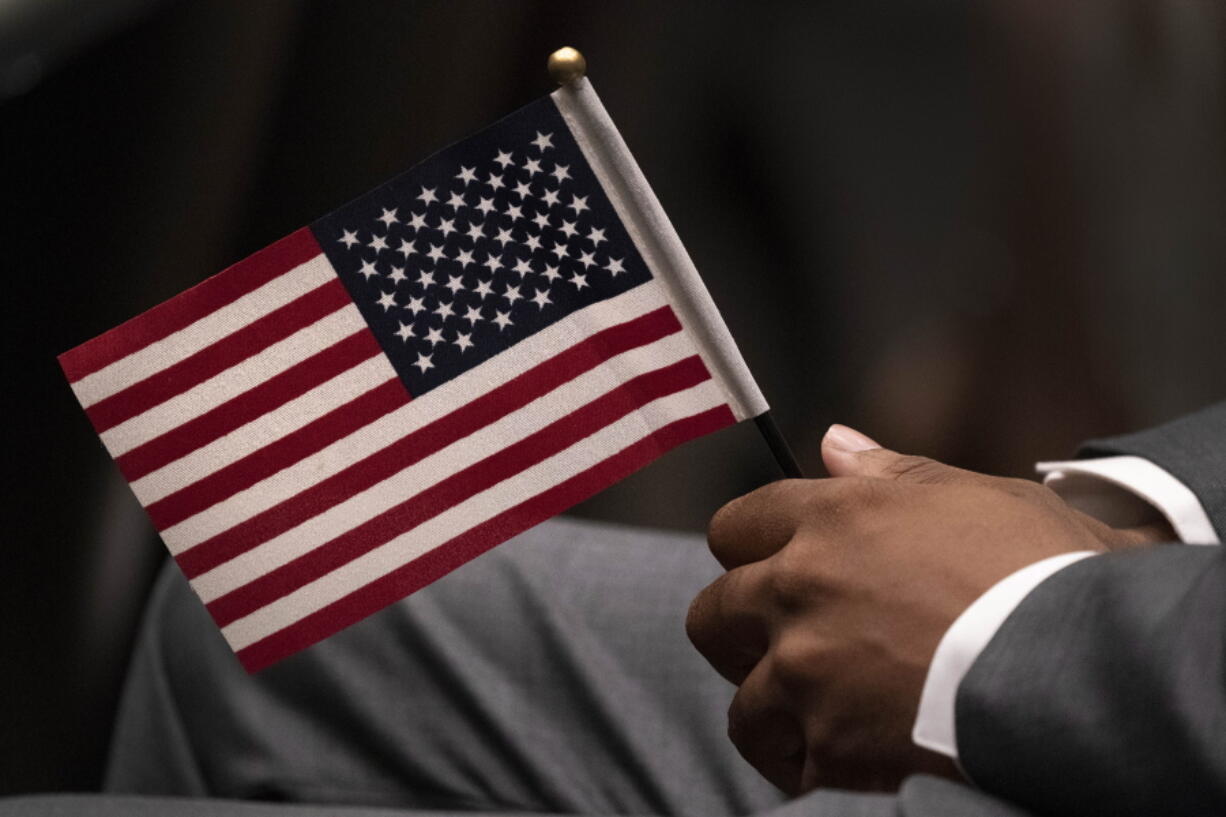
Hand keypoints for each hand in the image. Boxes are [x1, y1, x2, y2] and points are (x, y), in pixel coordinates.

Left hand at [685, 425, 1171, 794]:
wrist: (1083, 663)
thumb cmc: (1046, 571)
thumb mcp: (980, 496)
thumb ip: (891, 472)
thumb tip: (834, 443)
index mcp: (832, 519)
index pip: (736, 525)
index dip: (749, 549)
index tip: (769, 566)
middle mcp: (800, 587)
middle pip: (713, 613)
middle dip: (739, 632)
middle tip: (786, 646)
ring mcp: (806, 668)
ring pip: (741, 701)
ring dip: (773, 710)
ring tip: (816, 715)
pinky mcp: (827, 740)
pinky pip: (788, 760)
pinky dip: (812, 764)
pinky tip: (848, 756)